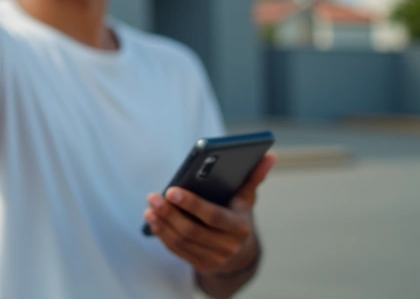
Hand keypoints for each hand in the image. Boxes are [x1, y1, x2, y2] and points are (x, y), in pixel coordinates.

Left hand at [143, 152, 276, 274]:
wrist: (241, 254)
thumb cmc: (239, 217)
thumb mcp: (246, 199)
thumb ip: (254, 177)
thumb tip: (269, 154)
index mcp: (240, 227)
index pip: (213, 216)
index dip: (192, 204)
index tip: (171, 190)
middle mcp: (228, 247)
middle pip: (193, 230)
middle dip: (170, 212)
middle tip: (153, 196)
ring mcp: (214, 259)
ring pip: (182, 241)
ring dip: (162, 223)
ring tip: (150, 206)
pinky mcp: (201, 265)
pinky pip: (177, 250)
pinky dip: (163, 234)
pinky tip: (153, 220)